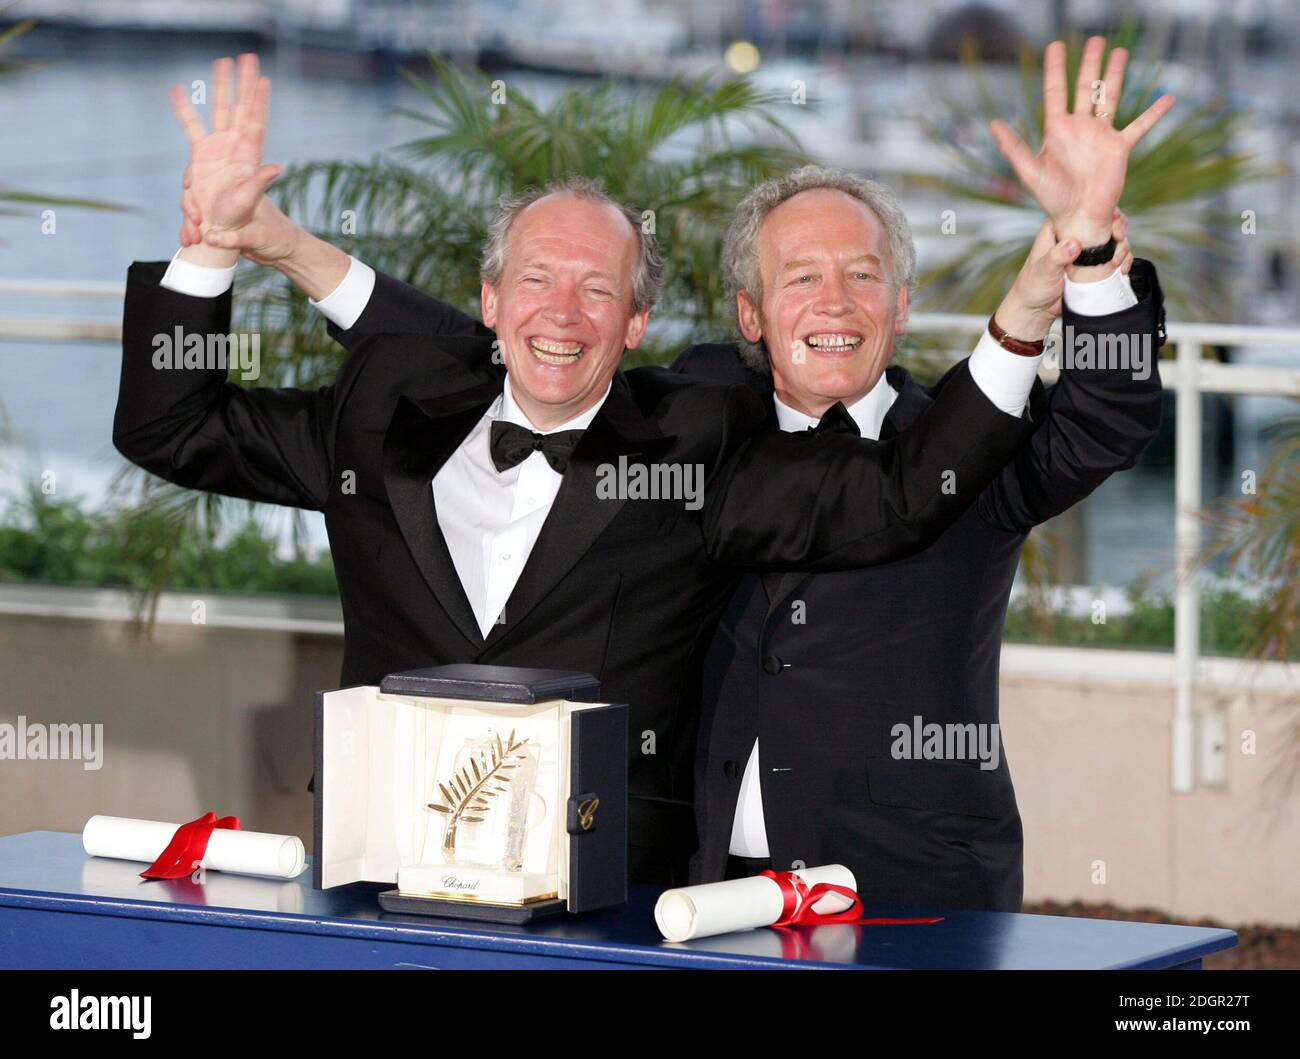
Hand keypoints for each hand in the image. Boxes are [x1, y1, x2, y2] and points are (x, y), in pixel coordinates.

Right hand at [171, 54, 280, 258]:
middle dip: (244, 82)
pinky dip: (185, 109)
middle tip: (248, 57)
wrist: (221, 229)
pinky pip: (191, 127)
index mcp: (248, 154)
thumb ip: (259, 183)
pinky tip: (177, 90)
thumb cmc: (240, 219)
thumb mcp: (250, 199)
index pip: (256, 120)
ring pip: (219, 110)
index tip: (264, 77)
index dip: (259, 100)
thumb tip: (277, 168)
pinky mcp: (201, 155)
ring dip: (221, 87)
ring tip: (223, 61)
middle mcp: (235, 146)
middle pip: (240, 106)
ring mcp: (218, 148)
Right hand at [181, 176, 301, 266]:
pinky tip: (188, 243)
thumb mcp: (259, 235)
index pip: (210, 177)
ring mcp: (223, 214)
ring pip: (197, 213)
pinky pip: (201, 229)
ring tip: (188, 240)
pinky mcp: (221, 228)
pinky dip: (193, 234)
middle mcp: (228, 199)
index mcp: (239, 190)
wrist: (287, 253)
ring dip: (188, 225)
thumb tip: (210, 238)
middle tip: (193, 223)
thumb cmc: (279, 237)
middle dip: (189, 208)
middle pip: (198, 195)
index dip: (194, 180)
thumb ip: (237, 237)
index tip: (188, 191)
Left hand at [989, 37, 1173, 246]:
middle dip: (1090, 64)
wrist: (1077, 217)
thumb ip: (1014, 147)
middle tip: (1095, 40)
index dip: (1055, 69)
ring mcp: (1101, 136)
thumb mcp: (1029, 172)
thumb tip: (993, 124)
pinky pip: (1140, 126)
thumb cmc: (1052, 198)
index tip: (1056, 46)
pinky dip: (1154, 114)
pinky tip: (1168, 98)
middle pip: (1086, 88)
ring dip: (1116, 75)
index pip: (1055, 92)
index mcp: (1057, 130)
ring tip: (1120, 52)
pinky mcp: (1119, 148)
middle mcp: (1080, 128)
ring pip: (1110, 98)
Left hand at [994, 209, 1131, 342]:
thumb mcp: (1043, 270)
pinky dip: (1121, 260)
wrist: (1037, 310)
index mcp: (1057, 228)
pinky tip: (1121, 269)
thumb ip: (1056, 257)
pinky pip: (1113, 257)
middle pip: (1103, 221)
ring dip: (1121, 246)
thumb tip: (1074, 244)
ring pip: (1111, 239)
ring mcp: (1086, 250)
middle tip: (1119, 239)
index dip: (1101, 211)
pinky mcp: (1093, 265)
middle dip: (1117, 227)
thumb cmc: (1033, 287)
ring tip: (1118, 261)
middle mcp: (1074, 235)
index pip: (1083, 209)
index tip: (1112, 222)